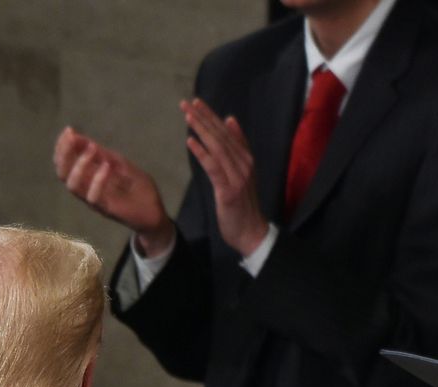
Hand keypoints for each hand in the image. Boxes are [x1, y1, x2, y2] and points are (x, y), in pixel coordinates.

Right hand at [53, 126, 174, 255]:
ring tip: (92, 149)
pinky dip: (97, 180)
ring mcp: (95, 200)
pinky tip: (107, 166)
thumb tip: (79, 136)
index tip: (69, 130)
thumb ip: (102, 153)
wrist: (156, 214)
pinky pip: (92, 198)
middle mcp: (87, 189)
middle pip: (62, 172)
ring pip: (72, 185)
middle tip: (73, 138)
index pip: (65, 161)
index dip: (63, 145)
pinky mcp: (106, 209)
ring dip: (79, 165)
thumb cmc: (139, 189)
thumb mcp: (121, 165)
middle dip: (64, 152)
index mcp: (88, 177)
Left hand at [180, 98, 269, 257]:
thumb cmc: (243, 205)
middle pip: (221, 137)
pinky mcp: (229, 191)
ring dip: (201, 131)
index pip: (228, 132)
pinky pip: (213, 167)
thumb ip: (237, 148)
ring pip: (218, 148)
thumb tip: (230, 120)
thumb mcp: (242, 173)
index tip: (197, 102)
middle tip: (186, 104)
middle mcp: (244, 165)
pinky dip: (202, 153)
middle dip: (203, 118)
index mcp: (247, 159)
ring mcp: (238, 177)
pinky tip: (190, 142)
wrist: (252, 232)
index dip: (212, 116)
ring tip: (187, 117)